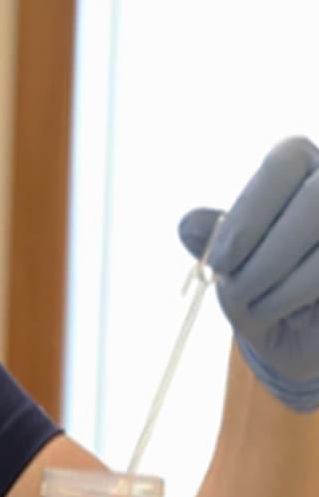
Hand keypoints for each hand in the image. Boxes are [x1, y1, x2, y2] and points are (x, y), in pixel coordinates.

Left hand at [178, 135, 318, 412]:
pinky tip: (297, 317)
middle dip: (268, 255)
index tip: (220, 262)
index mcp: (304, 163)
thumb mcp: (236, 263)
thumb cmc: (267, 283)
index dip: (249, 214)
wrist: (305, 334)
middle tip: (234, 291)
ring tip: (259, 309)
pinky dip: (309, 302)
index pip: (283, 163)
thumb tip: (189, 224)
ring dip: (287, 284)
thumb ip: (218, 239)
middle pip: (315, 198)